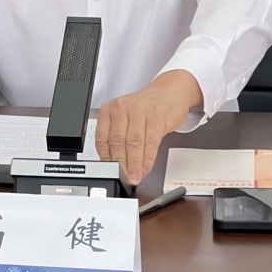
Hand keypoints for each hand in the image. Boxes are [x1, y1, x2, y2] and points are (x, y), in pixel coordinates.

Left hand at [95, 70, 201, 185]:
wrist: (169, 92)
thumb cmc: (146, 107)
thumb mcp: (126, 117)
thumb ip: (118, 137)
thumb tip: (115, 165)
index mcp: (109, 109)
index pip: (102, 139)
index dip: (106, 160)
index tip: (110, 173)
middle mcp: (122, 108)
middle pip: (118, 142)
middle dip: (120, 165)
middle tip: (123, 179)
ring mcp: (140, 112)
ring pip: (133, 144)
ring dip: (134, 165)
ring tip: (135, 177)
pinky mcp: (156, 118)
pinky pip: (150, 143)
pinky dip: (147, 159)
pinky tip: (146, 168)